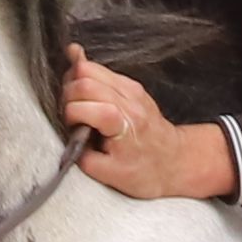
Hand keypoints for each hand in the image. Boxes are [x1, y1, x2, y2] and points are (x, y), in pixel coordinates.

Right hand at [62, 48, 233, 203]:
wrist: (174, 161)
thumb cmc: (145, 170)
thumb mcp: (107, 174)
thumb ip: (81, 154)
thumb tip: (67, 136)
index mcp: (121, 123)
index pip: (81, 105)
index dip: (69, 115)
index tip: (72, 127)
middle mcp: (128, 100)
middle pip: (84, 78)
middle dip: (68, 94)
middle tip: (69, 111)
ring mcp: (131, 89)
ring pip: (90, 68)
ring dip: (75, 81)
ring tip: (75, 100)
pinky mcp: (131, 85)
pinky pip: (101, 70)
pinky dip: (87, 76)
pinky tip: (83, 88)